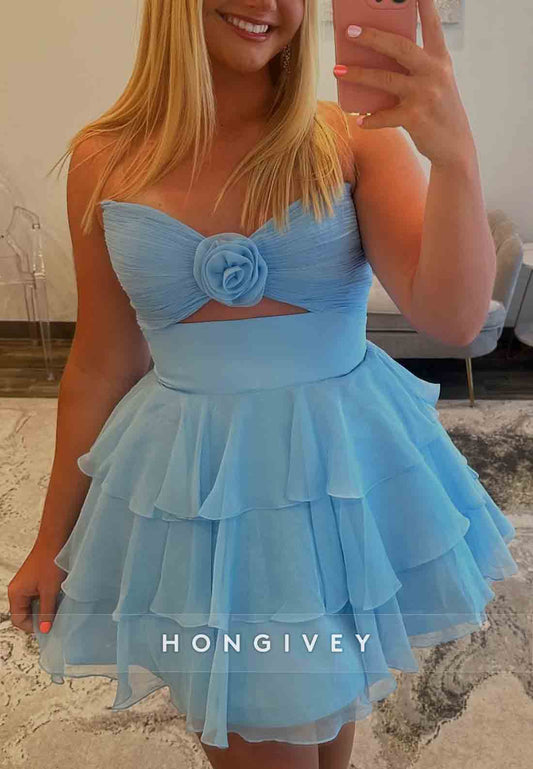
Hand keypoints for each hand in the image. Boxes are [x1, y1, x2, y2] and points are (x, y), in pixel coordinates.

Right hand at [7, 542, 65, 633]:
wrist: (56, 540)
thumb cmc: (50, 560)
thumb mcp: (50, 591)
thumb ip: (47, 612)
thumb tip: (44, 628)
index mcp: (16, 593)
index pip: (19, 620)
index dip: (33, 626)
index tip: (48, 627)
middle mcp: (18, 589)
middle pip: (25, 613)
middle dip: (40, 616)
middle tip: (55, 617)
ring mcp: (26, 584)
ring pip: (33, 604)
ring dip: (45, 606)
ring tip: (57, 602)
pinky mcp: (35, 579)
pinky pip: (38, 595)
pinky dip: (47, 598)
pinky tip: (58, 594)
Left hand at [334, 0, 475, 168]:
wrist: (454, 145)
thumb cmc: (438, 109)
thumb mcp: (435, 82)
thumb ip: (413, 68)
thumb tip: (376, 59)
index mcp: (440, 59)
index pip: (432, 25)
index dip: (424, 5)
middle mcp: (434, 73)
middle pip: (399, 47)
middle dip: (372, 37)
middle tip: (349, 31)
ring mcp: (424, 95)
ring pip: (384, 79)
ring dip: (358, 74)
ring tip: (338, 70)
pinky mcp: (415, 117)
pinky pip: (384, 116)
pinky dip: (369, 118)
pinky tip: (359, 118)